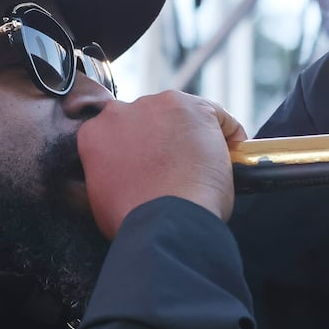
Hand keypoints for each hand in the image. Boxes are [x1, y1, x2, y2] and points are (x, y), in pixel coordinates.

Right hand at [76, 90, 246, 238]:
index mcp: (96, 132)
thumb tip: (114, 179)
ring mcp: (159, 106)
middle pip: (150, 118)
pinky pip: (217, 117)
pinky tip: (232, 156)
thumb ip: (105, 174)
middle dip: (164, 138)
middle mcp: (123, 111)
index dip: (140, 148)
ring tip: (204, 166)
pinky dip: (229, 134)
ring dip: (193, 135)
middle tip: (178, 167)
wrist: (163, 222)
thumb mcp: (100, 195)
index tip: (153, 164)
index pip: (121, 131)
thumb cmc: (134, 218)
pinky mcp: (194, 109)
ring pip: (183, 115)